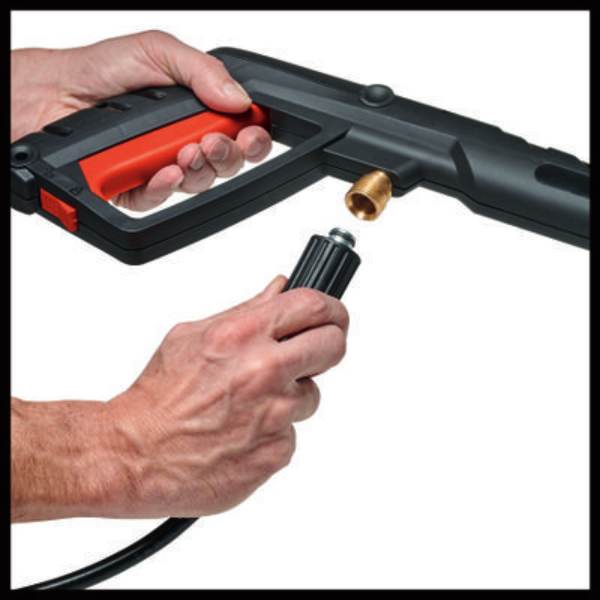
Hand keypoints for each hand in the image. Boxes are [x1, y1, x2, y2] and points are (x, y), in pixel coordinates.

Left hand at [10, 30, 271, 210]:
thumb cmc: (99, 71)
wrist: (48, 96)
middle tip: (214, 142)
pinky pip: (163, 200)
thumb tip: (240, 98)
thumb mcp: (155, 52)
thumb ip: (201, 70)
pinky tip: (164, 171)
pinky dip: (167, 186)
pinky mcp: (138, 190)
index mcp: (196, 110)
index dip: (252, 136)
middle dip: (228, 155)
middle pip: (226, 163)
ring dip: (199, 169)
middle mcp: (183, 141)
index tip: (250, 132)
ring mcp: (162, 167)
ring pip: (200, 183)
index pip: (239, 131)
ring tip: (184, 151)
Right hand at [10, 277, 348, 521]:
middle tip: (308, 356)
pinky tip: (241, 433)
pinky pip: (292, 436)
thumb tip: (279, 289)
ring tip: (248, 405)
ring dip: (290, 399)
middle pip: (333, 346)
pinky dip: (272, 434)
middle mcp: (264, 371)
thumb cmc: (158, 397)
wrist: (135, 454)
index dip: (332, 308)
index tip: (333, 315)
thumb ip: (246, 310)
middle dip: (326, 348)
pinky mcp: (276, 453)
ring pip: (312, 397)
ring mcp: (274, 414)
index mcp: (243, 335)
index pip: (315, 305)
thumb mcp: (193, 335)